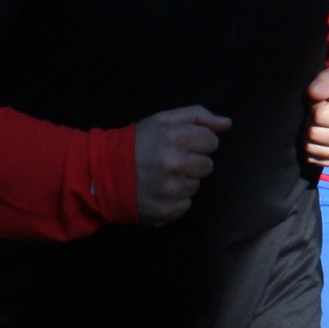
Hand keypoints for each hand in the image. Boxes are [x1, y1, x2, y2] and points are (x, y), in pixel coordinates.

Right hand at [132, 105, 228, 222]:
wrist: (101, 174)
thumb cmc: (135, 144)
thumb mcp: (162, 120)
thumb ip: (197, 116)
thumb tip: (227, 123)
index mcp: (177, 138)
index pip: (211, 141)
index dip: (197, 141)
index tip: (180, 144)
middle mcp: (176, 164)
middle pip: (207, 165)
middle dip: (191, 161)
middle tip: (169, 160)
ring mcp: (172, 190)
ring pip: (196, 185)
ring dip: (182, 181)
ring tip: (160, 176)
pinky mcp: (166, 210)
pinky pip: (185, 204)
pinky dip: (174, 200)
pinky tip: (157, 191)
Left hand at [303, 64, 328, 167]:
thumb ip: (326, 80)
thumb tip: (312, 93)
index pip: (319, 115)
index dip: (314, 105)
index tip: (323, 101)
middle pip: (314, 135)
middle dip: (310, 121)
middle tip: (320, 113)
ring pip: (313, 150)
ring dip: (309, 136)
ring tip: (322, 124)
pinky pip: (317, 161)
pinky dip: (314, 149)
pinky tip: (323, 136)